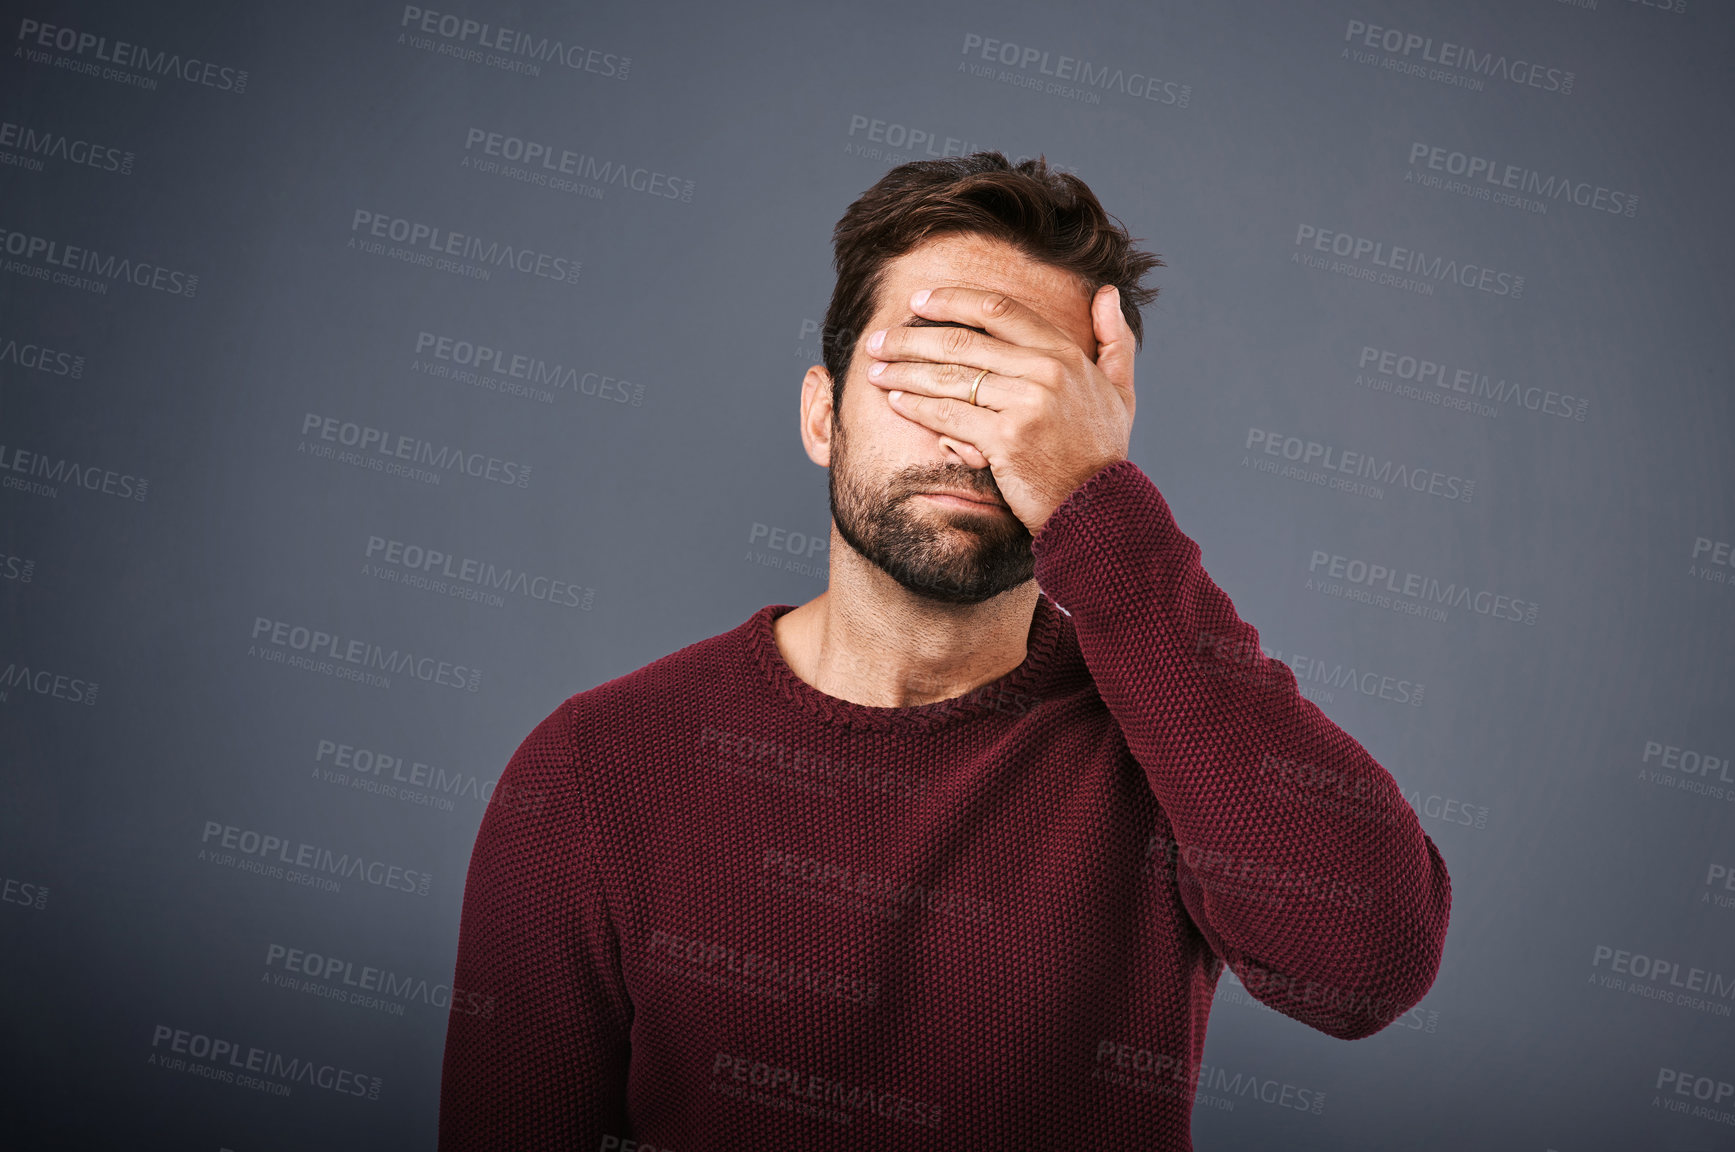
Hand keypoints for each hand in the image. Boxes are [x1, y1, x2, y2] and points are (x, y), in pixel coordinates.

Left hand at [862, 284, 1135, 534]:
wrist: (1099, 508)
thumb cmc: (1102, 452)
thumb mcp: (1120, 391)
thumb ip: (1115, 340)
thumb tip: (1106, 292)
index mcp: (1065, 353)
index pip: (999, 309)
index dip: (952, 300)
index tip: (919, 300)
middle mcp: (1046, 371)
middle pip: (964, 341)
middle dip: (913, 337)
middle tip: (879, 339)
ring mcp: (1026, 404)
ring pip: (950, 377)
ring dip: (905, 370)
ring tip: (876, 367)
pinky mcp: (1006, 439)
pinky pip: (948, 415)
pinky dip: (916, 406)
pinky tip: (894, 399)